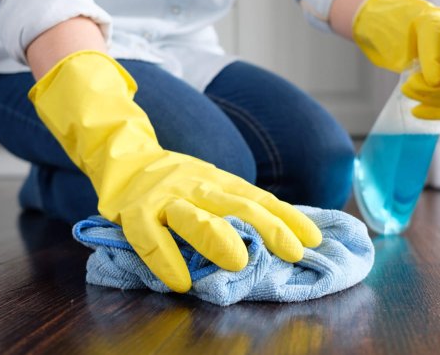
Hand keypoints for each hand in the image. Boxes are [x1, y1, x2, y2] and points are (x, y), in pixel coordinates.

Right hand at [29, 51, 321, 291]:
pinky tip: (180, 281)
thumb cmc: (178, 183)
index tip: (313, 239)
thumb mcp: (213, 186)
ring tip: (240, 262)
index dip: (287, 218)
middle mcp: (198, 186)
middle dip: (268, 228)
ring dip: (218, 238)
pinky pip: (149, 236)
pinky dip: (164, 258)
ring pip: (194, 216)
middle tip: (292, 252)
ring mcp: (166, 197)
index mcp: (221, 181)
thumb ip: (239, 206)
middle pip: (237, 205)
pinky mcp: (134, 212)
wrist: (125, 158)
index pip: (260, 199)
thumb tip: (285, 234)